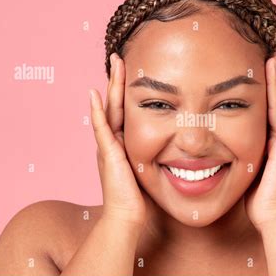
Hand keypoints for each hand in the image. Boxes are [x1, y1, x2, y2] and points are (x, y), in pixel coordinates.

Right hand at [89, 53, 145, 228]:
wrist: (128, 217)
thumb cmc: (142, 199)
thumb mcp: (151, 170)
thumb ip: (159, 157)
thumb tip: (180, 150)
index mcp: (123, 144)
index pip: (125, 111)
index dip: (127, 91)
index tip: (133, 72)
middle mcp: (113, 142)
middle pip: (115, 104)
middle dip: (118, 81)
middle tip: (121, 59)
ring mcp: (108, 146)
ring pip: (108, 110)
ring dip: (111, 87)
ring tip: (114, 64)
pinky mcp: (108, 154)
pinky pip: (101, 128)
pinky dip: (97, 111)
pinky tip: (95, 94)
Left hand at [245, 53, 275, 231]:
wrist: (272, 216)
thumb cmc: (257, 198)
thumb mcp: (245, 169)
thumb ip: (238, 156)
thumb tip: (218, 151)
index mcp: (267, 141)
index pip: (263, 109)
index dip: (261, 90)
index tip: (256, 70)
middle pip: (273, 102)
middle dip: (271, 80)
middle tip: (269, 56)